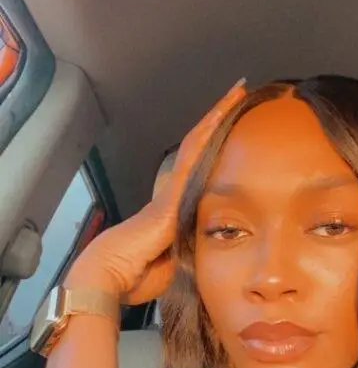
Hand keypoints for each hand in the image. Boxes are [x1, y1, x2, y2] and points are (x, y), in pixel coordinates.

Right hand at [65, 79, 246, 303]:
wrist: (109, 276)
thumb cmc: (135, 276)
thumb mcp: (172, 266)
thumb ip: (189, 253)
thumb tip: (205, 252)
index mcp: (171, 213)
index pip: (197, 175)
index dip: (212, 152)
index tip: (229, 134)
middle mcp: (171, 194)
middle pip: (198, 149)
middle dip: (217, 123)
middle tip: (238, 94)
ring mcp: (171, 190)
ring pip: (198, 144)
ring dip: (217, 117)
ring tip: (237, 92)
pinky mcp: (172, 193)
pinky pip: (195, 154)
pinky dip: (210, 133)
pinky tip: (224, 114)